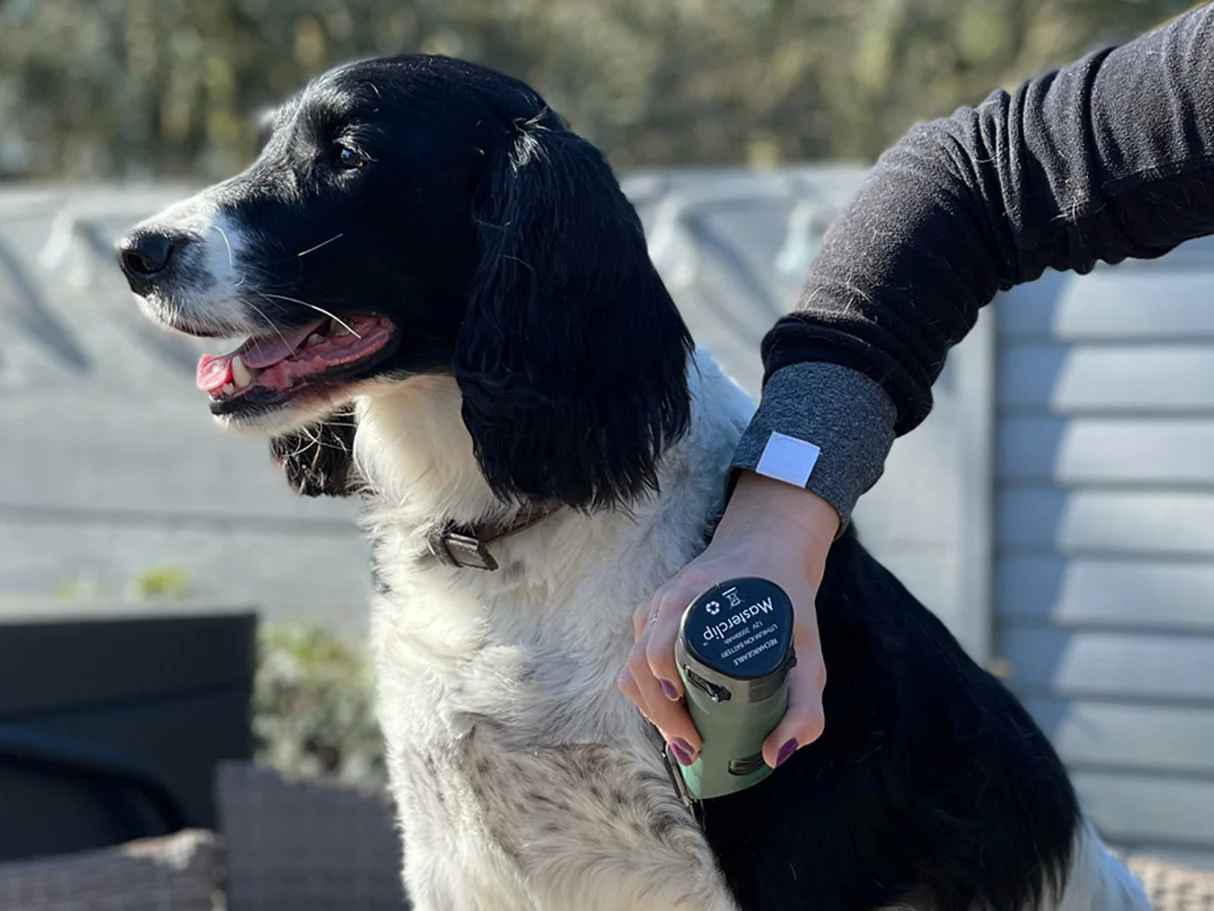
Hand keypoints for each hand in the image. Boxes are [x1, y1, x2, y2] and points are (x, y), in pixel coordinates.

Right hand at [618, 471, 837, 768]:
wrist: (769, 543)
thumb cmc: (786, 597)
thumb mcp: (808, 650)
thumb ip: (805, 705)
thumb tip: (775, 756)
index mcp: (693, 599)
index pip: (656, 652)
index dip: (664, 697)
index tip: (689, 731)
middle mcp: (666, 602)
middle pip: (638, 667)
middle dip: (659, 715)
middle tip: (691, 748)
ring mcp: (656, 607)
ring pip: (631, 665)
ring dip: (650, 706)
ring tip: (682, 738)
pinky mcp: (654, 614)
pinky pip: (636, 656)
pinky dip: (648, 689)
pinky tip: (674, 711)